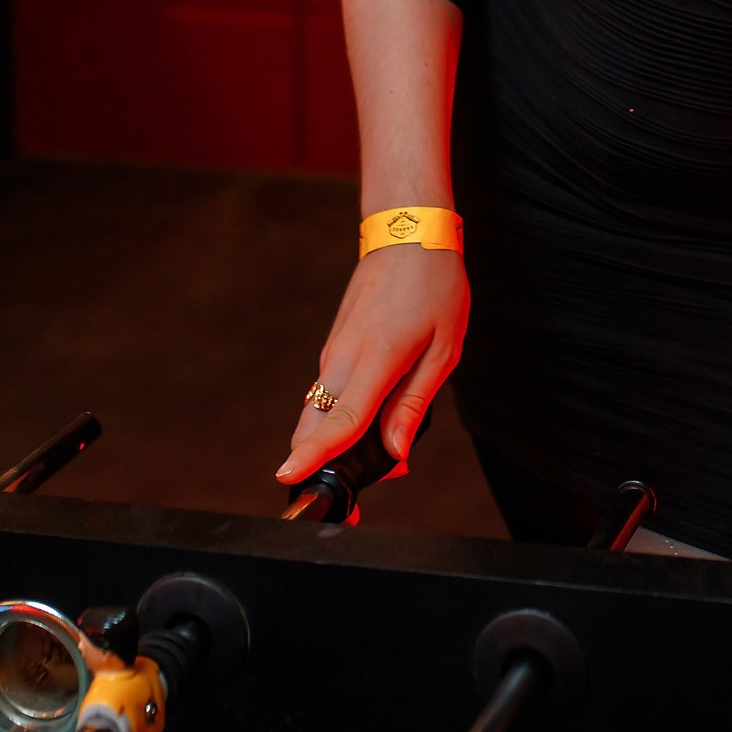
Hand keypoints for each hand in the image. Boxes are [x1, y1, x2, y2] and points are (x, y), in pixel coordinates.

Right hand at [276, 248, 469, 488]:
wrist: (408, 230)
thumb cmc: (435, 285)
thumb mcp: (443, 347)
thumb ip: (414, 403)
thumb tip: (395, 453)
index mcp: (377, 359)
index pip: (341, 419)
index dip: (315, 454)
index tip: (288, 479)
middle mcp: (345, 357)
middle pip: (316, 423)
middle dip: (318, 463)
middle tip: (347, 501)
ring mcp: (335, 349)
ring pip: (319, 409)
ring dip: (330, 441)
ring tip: (373, 463)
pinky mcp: (336, 344)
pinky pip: (329, 391)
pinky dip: (338, 415)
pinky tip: (372, 421)